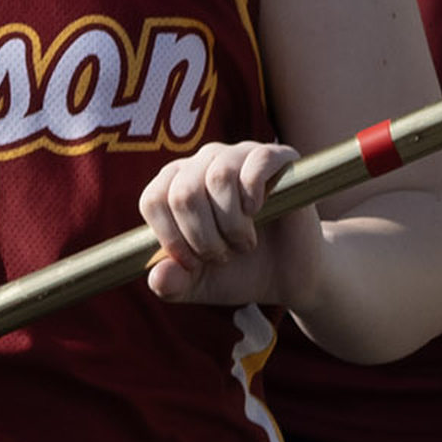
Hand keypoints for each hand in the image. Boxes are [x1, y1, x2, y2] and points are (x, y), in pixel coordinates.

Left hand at [139, 139, 320, 311]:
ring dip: (232, 224)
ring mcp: (237, 155)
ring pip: (219, 177)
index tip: (194, 263)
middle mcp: (200, 163)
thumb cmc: (237, 272)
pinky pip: (257, 161)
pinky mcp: (275, 157)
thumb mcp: (198, 286)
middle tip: (225, 255)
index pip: (152, 201)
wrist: (289, 275)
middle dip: (204, 238)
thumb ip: (170, 285)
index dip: (171, 239)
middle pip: (184, 193)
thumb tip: (157, 277)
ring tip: (244, 243)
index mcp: (173, 186)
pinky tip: (257, 212)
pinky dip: (254, 193)